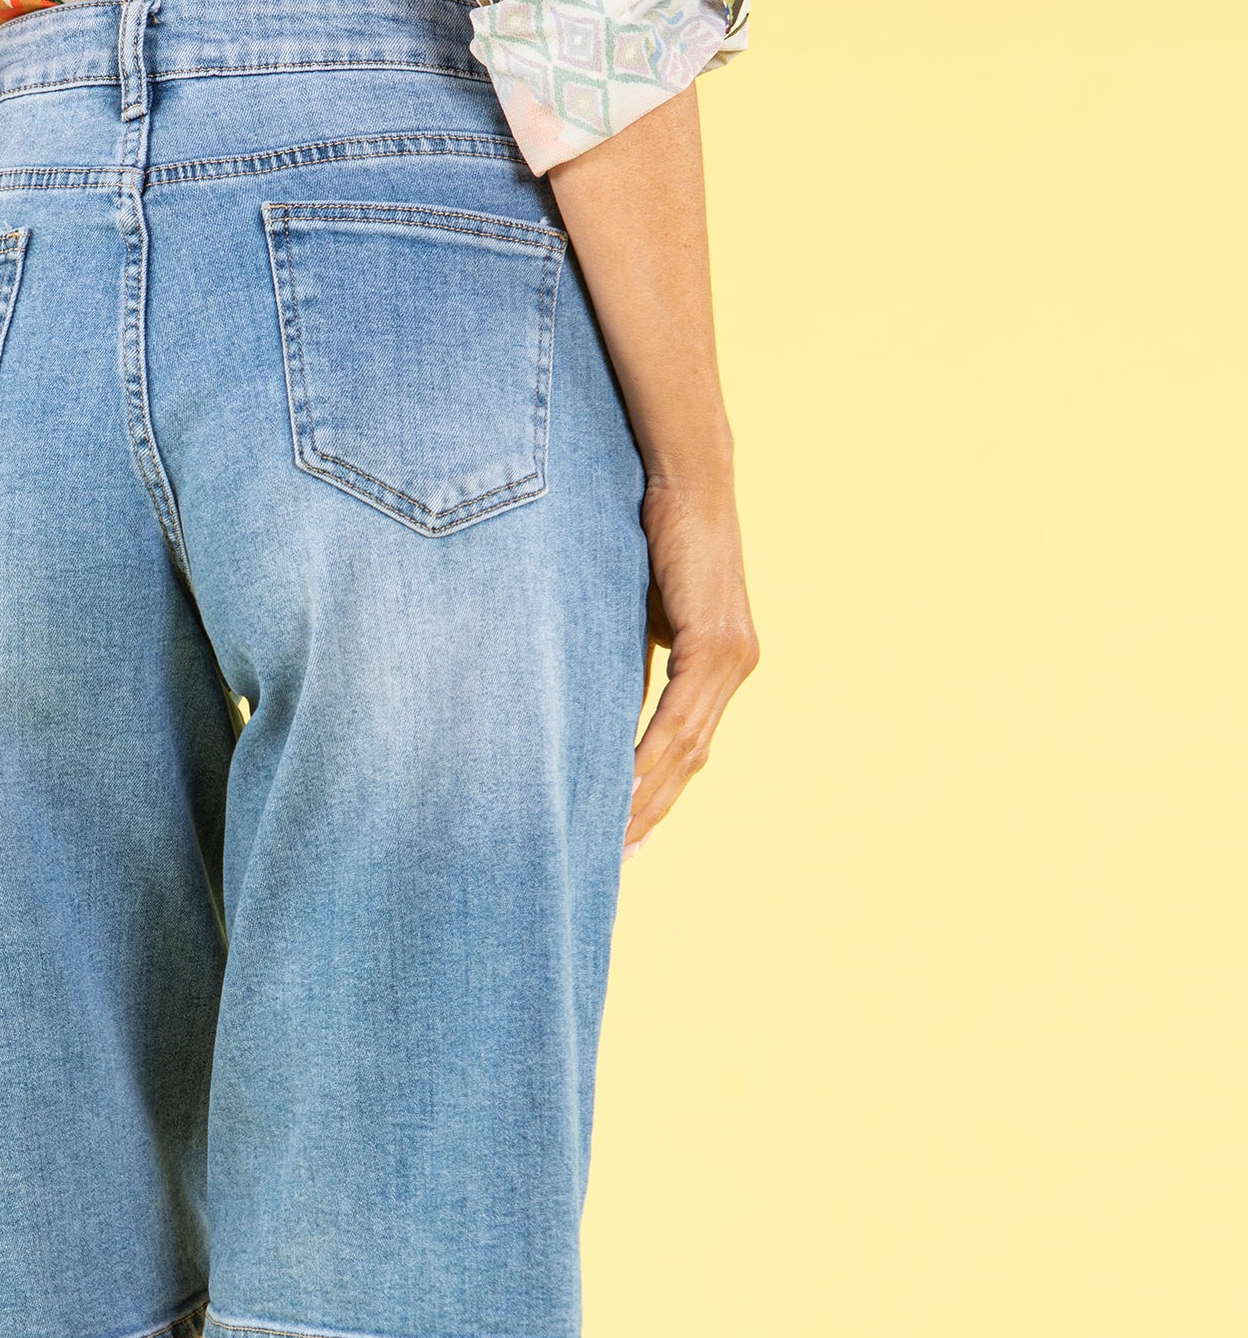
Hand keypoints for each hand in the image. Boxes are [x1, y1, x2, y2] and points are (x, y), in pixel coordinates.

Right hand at [626, 473, 758, 853]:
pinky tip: (623, 786)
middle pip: (688, 761)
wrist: (684, 475)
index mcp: (721, 666)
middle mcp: (735, 667)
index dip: (656, 798)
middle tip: (614, 863)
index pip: (686, 748)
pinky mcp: (714, 641)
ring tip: (610, 837)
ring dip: (645, 796)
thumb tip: (603, 708)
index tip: (625, 840)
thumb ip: (636, 662)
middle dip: (649, 814)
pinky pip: (679, 715)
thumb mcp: (642, 613)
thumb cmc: (654, 533)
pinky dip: (650, 755)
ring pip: (684, 747)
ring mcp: (730, 657)